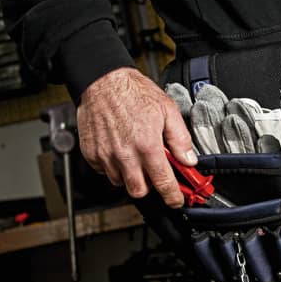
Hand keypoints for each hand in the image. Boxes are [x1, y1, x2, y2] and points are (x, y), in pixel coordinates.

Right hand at [77, 67, 196, 207]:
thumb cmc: (134, 92)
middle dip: (150, 187)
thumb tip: (189, 159)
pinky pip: (104, 171)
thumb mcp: (168, 110)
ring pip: (120, 182)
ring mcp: (106, 155)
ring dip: (131, 175)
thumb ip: (180, 138)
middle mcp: (125, 154)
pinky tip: (120, 150)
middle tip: (154, 172)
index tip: (176, 201)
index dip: (173, 197)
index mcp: (147, 145)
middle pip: (139, 191)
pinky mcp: (91, 153)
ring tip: (135, 155)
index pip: (163, 183)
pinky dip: (114, 167)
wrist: (103, 80)